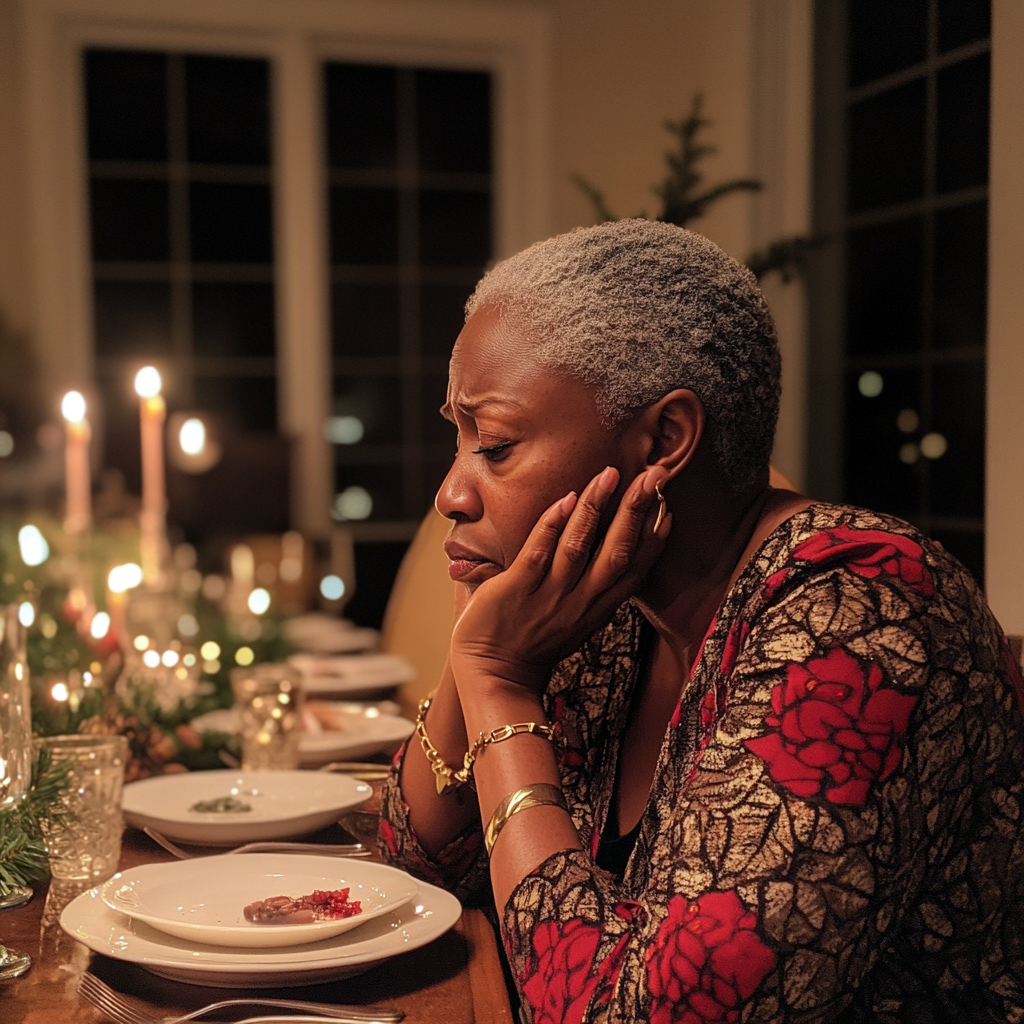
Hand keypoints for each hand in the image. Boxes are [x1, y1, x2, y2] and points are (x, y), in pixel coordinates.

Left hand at [450, 465, 670, 696]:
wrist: (493, 678)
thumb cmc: (529, 645)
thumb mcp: (572, 620)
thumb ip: (586, 589)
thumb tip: (594, 551)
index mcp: (596, 607)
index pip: (636, 569)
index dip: (655, 538)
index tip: (669, 506)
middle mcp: (580, 601)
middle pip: (618, 551)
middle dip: (637, 510)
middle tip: (655, 473)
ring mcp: (550, 596)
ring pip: (581, 547)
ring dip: (597, 508)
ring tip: (610, 475)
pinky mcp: (517, 590)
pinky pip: (539, 553)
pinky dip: (554, 526)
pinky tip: (566, 499)